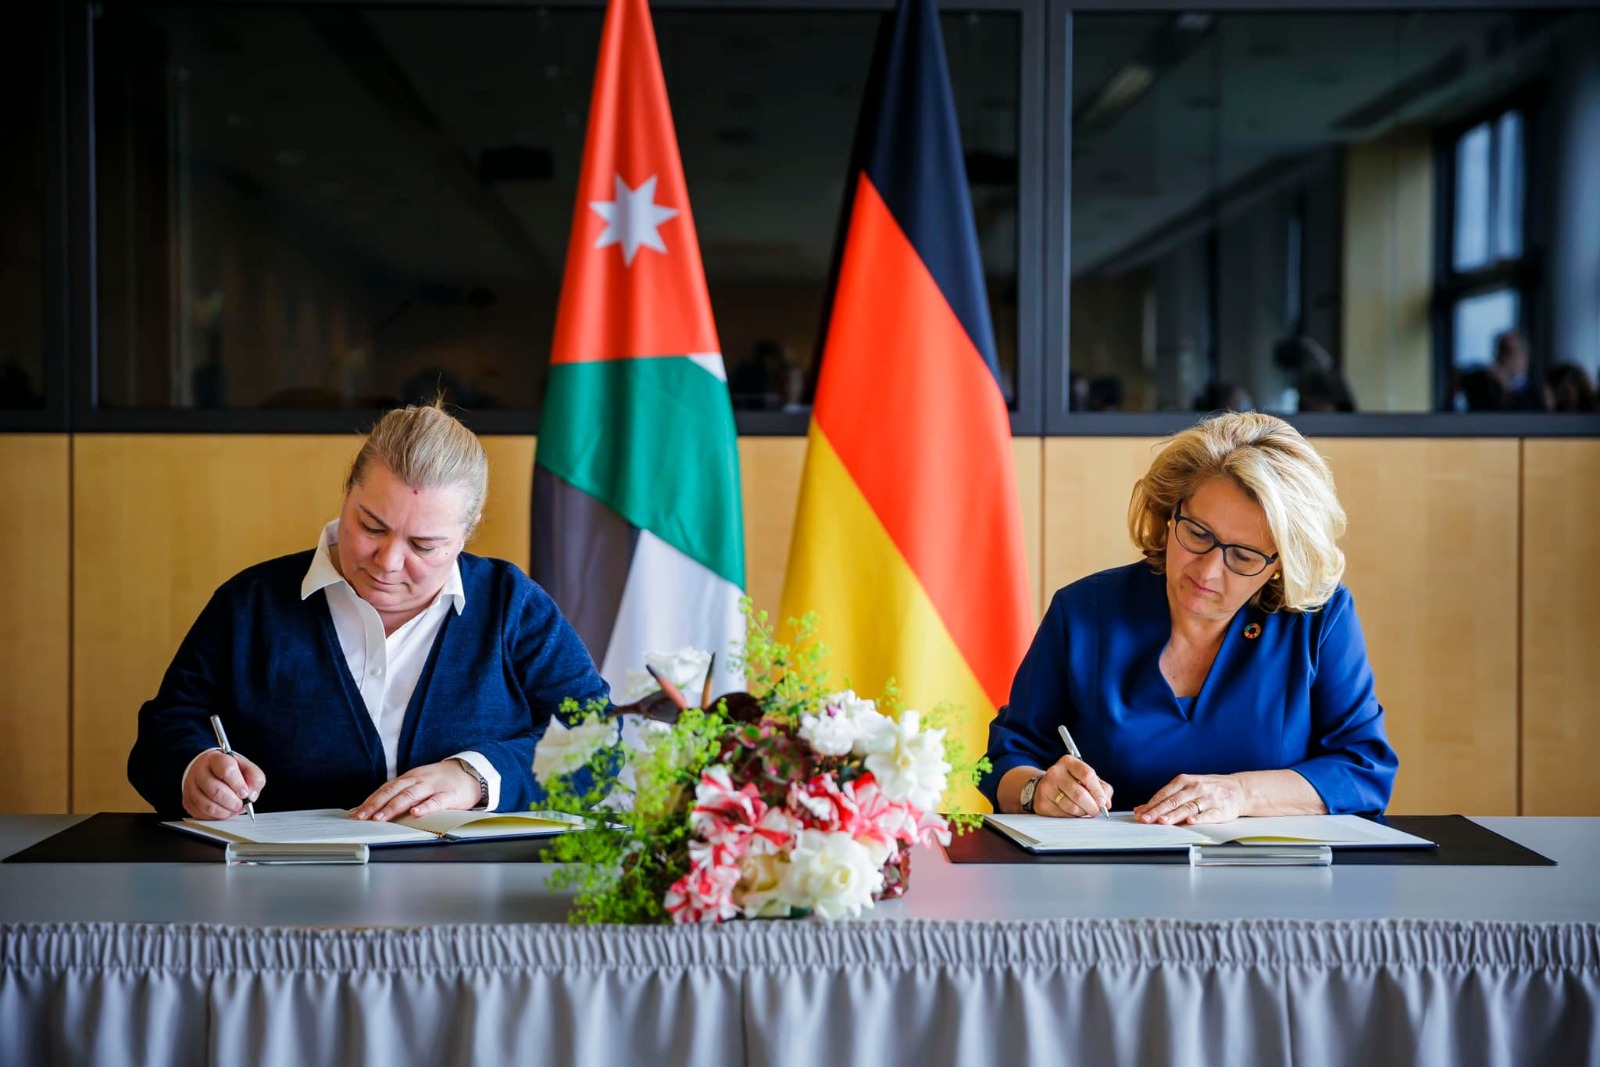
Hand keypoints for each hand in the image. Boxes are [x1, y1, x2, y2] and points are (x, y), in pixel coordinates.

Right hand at [183, 749, 265, 819]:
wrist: (209, 770)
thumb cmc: (229, 770)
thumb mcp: (246, 768)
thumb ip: (255, 778)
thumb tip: (251, 795)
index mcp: (216, 758)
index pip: (226, 769)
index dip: (238, 784)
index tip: (245, 793)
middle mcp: (200, 771)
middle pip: (216, 791)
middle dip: (233, 802)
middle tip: (241, 805)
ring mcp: (191, 786)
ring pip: (207, 805)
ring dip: (225, 812)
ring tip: (233, 809)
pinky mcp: (187, 801)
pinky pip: (201, 814)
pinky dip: (215, 817)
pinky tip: (223, 811)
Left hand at [352, 760, 480, 821]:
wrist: (470, 772)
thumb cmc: (440, 782)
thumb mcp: (418, 783)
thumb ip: (399, 794)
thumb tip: (374, 809)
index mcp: (409, 778)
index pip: (385, 789)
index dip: (370, 801)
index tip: (355, 813)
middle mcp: (418, 780)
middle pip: (394, 791)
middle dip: (376, 804)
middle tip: (362, 817)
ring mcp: (433, 786)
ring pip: (410, 795)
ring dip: (394, 807)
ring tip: (381, 817)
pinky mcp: (449, 795)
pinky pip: (436, 801)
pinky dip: (425, 807)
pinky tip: (416, 813)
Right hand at [1033, 755, 1112, 817]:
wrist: (1045, 786)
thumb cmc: (1070, 782)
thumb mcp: (1087, 779)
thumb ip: (1102, 788)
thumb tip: (1106, 803)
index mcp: (1069, 762)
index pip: (1087, 775)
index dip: (1097, 791)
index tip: (1102, 802)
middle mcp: (1055, 772)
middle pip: (1079, 793)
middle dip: (1092, 806)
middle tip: (1095, 810)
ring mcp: (1047, 787)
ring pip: (1072, 806)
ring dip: (1082, 812)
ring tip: (1083, 810)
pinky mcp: (1042, 802)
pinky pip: (1063, 814)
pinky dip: (1072, 816)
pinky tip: (1071, 811)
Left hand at [1134, 773, 1244, 824]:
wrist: (1239, 789)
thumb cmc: (1209, 788)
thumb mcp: (1187, 787)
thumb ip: (1167, 797)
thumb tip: (1142, 808)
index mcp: (1185, 780)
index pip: (1165, 794)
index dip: (1152, 804)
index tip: (1140, 813)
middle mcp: (1196, 787)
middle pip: (1174, 801)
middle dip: (1158, 811)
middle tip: (1146, 819)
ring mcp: (1208, 798)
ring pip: (1188, 807)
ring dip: (1174, 815)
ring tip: (1163, 821)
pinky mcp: (1221, 809)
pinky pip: (1208, 814)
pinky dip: (1199, 818)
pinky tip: (1190, 822)